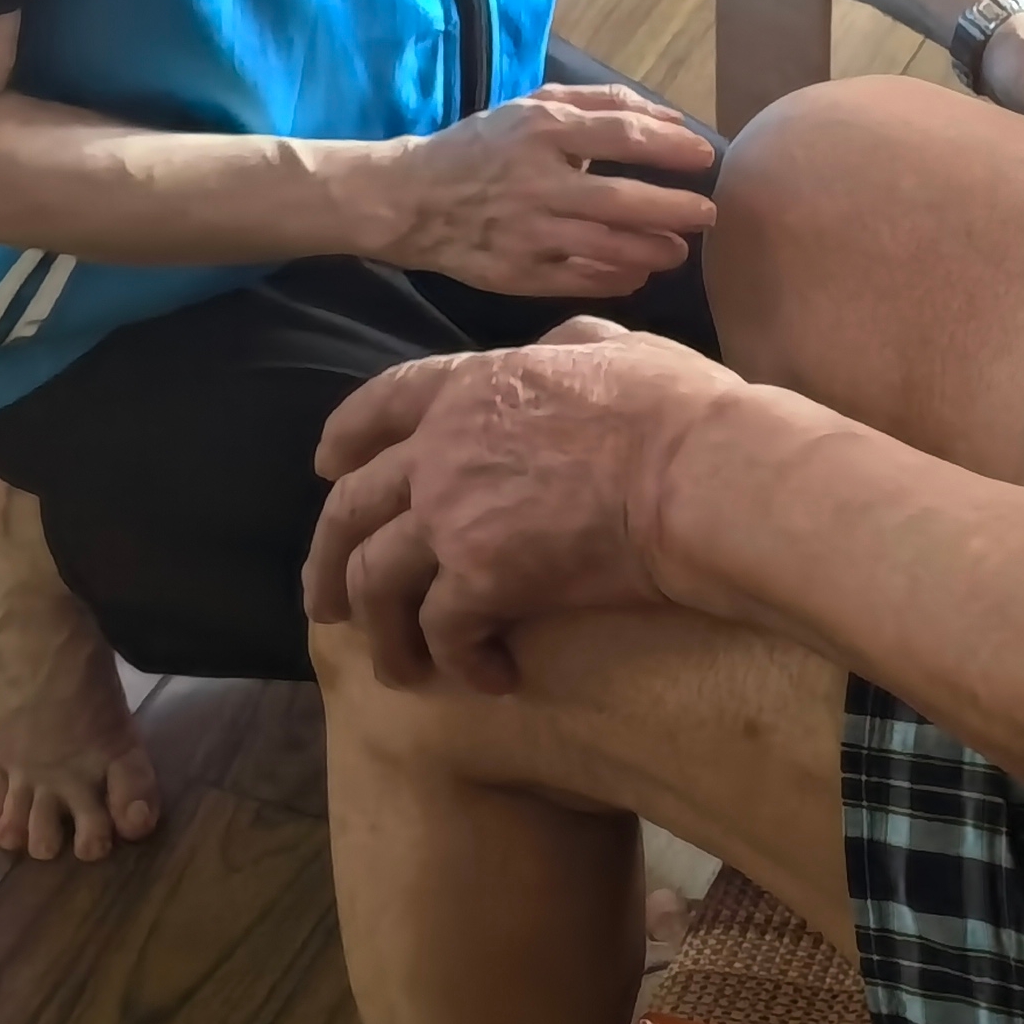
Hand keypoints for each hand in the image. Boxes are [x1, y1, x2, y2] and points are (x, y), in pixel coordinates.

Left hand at [305, 318, 740, 689]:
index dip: (346, 435)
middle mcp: (442, 449)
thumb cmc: (676, 409)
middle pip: (352, 507)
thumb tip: (557, 347)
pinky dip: (459, 662)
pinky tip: (491, 678)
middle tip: (326, 604)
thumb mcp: (618, 347)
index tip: (325, 466)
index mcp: (474, 386)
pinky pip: (442, 632)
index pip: (384, 403)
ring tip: (401, 670)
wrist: (697, 473)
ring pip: (374, 580)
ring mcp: (452, 514)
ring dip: (381, 633)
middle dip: (327, 560)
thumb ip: (571, 344)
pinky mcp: (480, 579)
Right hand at [370, 86, 717, 298]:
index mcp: (542, 131)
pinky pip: (577, 280)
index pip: (623, 136)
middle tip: (708, 214)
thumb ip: (601, 103)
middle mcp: (537, 182)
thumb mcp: (533, 106)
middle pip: (621, 199)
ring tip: (678, 251)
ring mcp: (527, 232)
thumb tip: (669, 119)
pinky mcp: (516, 273)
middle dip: (674, 208)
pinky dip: (613, 279)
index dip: (671, 148)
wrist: (411, 199)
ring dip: (652, 250)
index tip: (705, 158)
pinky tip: (638, 275)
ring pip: (605, 246)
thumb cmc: (483, 146)